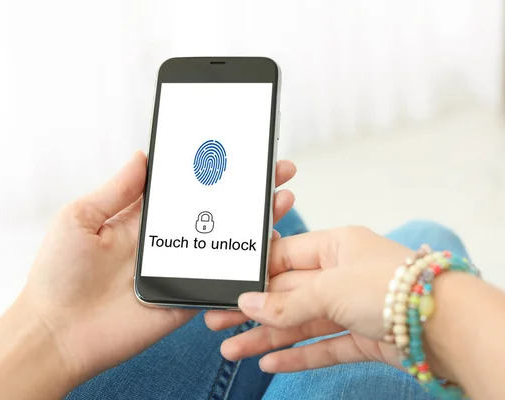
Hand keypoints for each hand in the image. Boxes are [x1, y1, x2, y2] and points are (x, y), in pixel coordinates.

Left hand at [21, 151, 297, 383]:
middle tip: (275, 171)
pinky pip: (219, 283)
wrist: (55, 333)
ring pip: (223, 245)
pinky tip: (268, 248)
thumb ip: (117, 189)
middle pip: (212, 213)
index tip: (238, 152)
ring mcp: (176, 271)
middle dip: (245, 192)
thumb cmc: (58, 274)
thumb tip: (143, 154)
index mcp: (140, 220)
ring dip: (253, 225)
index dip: (212, 171)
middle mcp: (163, 243)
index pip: (185, 190)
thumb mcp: (80, 218)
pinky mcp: (184, 299)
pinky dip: (245, 269)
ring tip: (279, 200)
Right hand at [205, 227, 415, 372]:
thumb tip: (248, 305)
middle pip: (288, 294)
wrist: (445, 325)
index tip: (227, 291)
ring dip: (267, 337)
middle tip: (218, 325)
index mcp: (335, 247)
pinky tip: (270, 362)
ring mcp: (352, 308)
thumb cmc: (393, 287)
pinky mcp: (363, 337)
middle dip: (253, 312)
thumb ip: (287, 302)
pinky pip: (322, 345)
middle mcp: (342, 275)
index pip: (284, 258)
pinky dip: (297, 355)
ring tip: (234, 350)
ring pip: (300, 323)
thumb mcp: (330, 287)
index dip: (255, 276)